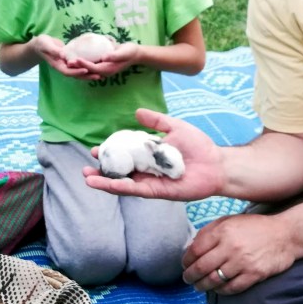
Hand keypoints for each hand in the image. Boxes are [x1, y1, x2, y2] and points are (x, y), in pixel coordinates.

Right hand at [33, 34, 93, 78]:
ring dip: (89, 74)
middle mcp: (63, 66)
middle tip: (98, 76)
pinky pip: (78, 66)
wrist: (40, 44)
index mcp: (57, 65)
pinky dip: (86, 67)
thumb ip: (54, 50)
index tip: (86, 70)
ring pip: (78, 72)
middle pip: (75, 75)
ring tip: (100, 75)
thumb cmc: (42, 44)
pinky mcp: (69, 60)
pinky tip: (95, 66)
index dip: (77, 72)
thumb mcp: (46, 45)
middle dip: (86, 76)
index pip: (68, 71)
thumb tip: (63, 55)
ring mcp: (66, 64)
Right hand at [83, 107, 224, 200]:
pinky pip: (136, 190)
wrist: (216, 163)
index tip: (95, 150)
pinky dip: (121, 187)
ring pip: (123, 183)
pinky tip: (107, 184)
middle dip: (102, 170)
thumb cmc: (198, 146)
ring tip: (87, 178)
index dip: (109, 153)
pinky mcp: (158, 192)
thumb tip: (137, 112)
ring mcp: (151, 182)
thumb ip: (156, 121)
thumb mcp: (174, 127)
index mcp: (149, 155)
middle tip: (86, 167)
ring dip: (105, 182)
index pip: (124, 155)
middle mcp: (147, 170)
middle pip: (119, 171)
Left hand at [182, 213, 294, 294]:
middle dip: (190, 276)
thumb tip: (192, 247)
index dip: (186, 259)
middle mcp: (230, 246)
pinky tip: (216, 289)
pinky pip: (231, 288)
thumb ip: (210, 231)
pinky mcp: (254, 275)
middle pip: (202, 267)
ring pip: (214, 280)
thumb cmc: (253, 227)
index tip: (184, 264)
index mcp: (222, 231)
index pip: (196, 249)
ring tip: (198, 286)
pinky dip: (220, 291)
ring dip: (202, 286)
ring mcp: (242, 262)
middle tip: (187, 279)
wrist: (284, 234)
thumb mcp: (229, 220)